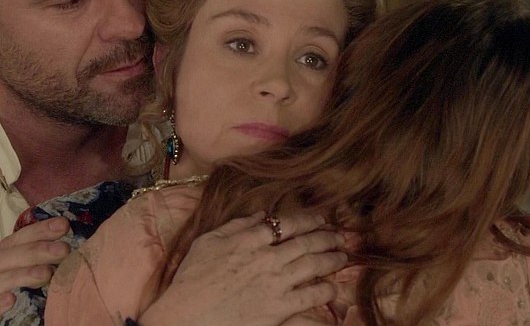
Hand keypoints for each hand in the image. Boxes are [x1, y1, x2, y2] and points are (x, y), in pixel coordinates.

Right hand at [0, 217, 70, 325]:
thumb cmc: (9, 306)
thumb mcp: (19, 280)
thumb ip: (35, 264)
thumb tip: (66, 247)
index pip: (12, 242)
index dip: (37, 232)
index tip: (62, 225)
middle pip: (0, 259)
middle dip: (34, 251)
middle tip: (63, 249)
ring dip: (19, 276)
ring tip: (46, 273)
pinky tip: (12, 299)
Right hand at [139, 212, 347, 325]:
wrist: (186, 318)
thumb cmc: (191, 280)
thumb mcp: (207, 242)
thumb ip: (236, 225)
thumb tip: (261, 215)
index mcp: (248, 239)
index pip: (285, 223)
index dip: (307, 219)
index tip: (320, 218)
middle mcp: (266, 258)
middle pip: (305, 242)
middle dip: (326, 237)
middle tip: (340, 235)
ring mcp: (275, 283)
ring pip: (313, 265)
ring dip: (332, 258)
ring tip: (343, 256)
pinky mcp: (279, 308)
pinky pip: (310, 296)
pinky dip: (325, 289)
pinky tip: (333, 286)